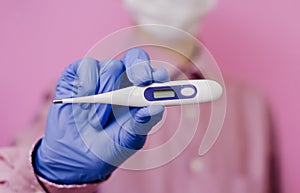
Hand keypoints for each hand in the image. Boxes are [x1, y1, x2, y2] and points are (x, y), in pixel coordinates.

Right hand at [34, 48, 168, 183]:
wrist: (75, 154)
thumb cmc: (107, 144)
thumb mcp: (128, 138)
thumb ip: (143, 123)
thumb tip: (157, 108)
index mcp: (140, 93)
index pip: (154, 74)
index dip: (158, 73)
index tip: (160, 80)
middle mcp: (123, 79)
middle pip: (136, 58)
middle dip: (140, 68)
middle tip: (141, 81)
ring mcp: (102, 75)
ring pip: (112, 67)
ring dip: (107, 93)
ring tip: (97, 122)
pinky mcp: (79, 74)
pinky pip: (87, 66)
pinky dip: (87, 83)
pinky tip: (83, 101)